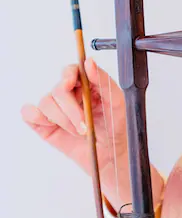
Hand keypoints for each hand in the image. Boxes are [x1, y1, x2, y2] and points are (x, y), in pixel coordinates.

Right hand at [20, 58, 127, 176]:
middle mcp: (69, 94)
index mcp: (85, 84)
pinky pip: (29, 113)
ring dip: (61, 119)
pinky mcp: (44, 124)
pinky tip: (52, 125)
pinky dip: (37, 118)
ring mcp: (55, 108)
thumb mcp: (117, 101)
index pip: (70, 70)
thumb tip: (89, 63)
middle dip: (70, 109)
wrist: (110, 154)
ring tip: (77, 131)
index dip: (68, 75)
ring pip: (45, 102)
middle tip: (84, 126)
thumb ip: (103, 80)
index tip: (71, 84)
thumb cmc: (115, 126)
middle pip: (58, 90)